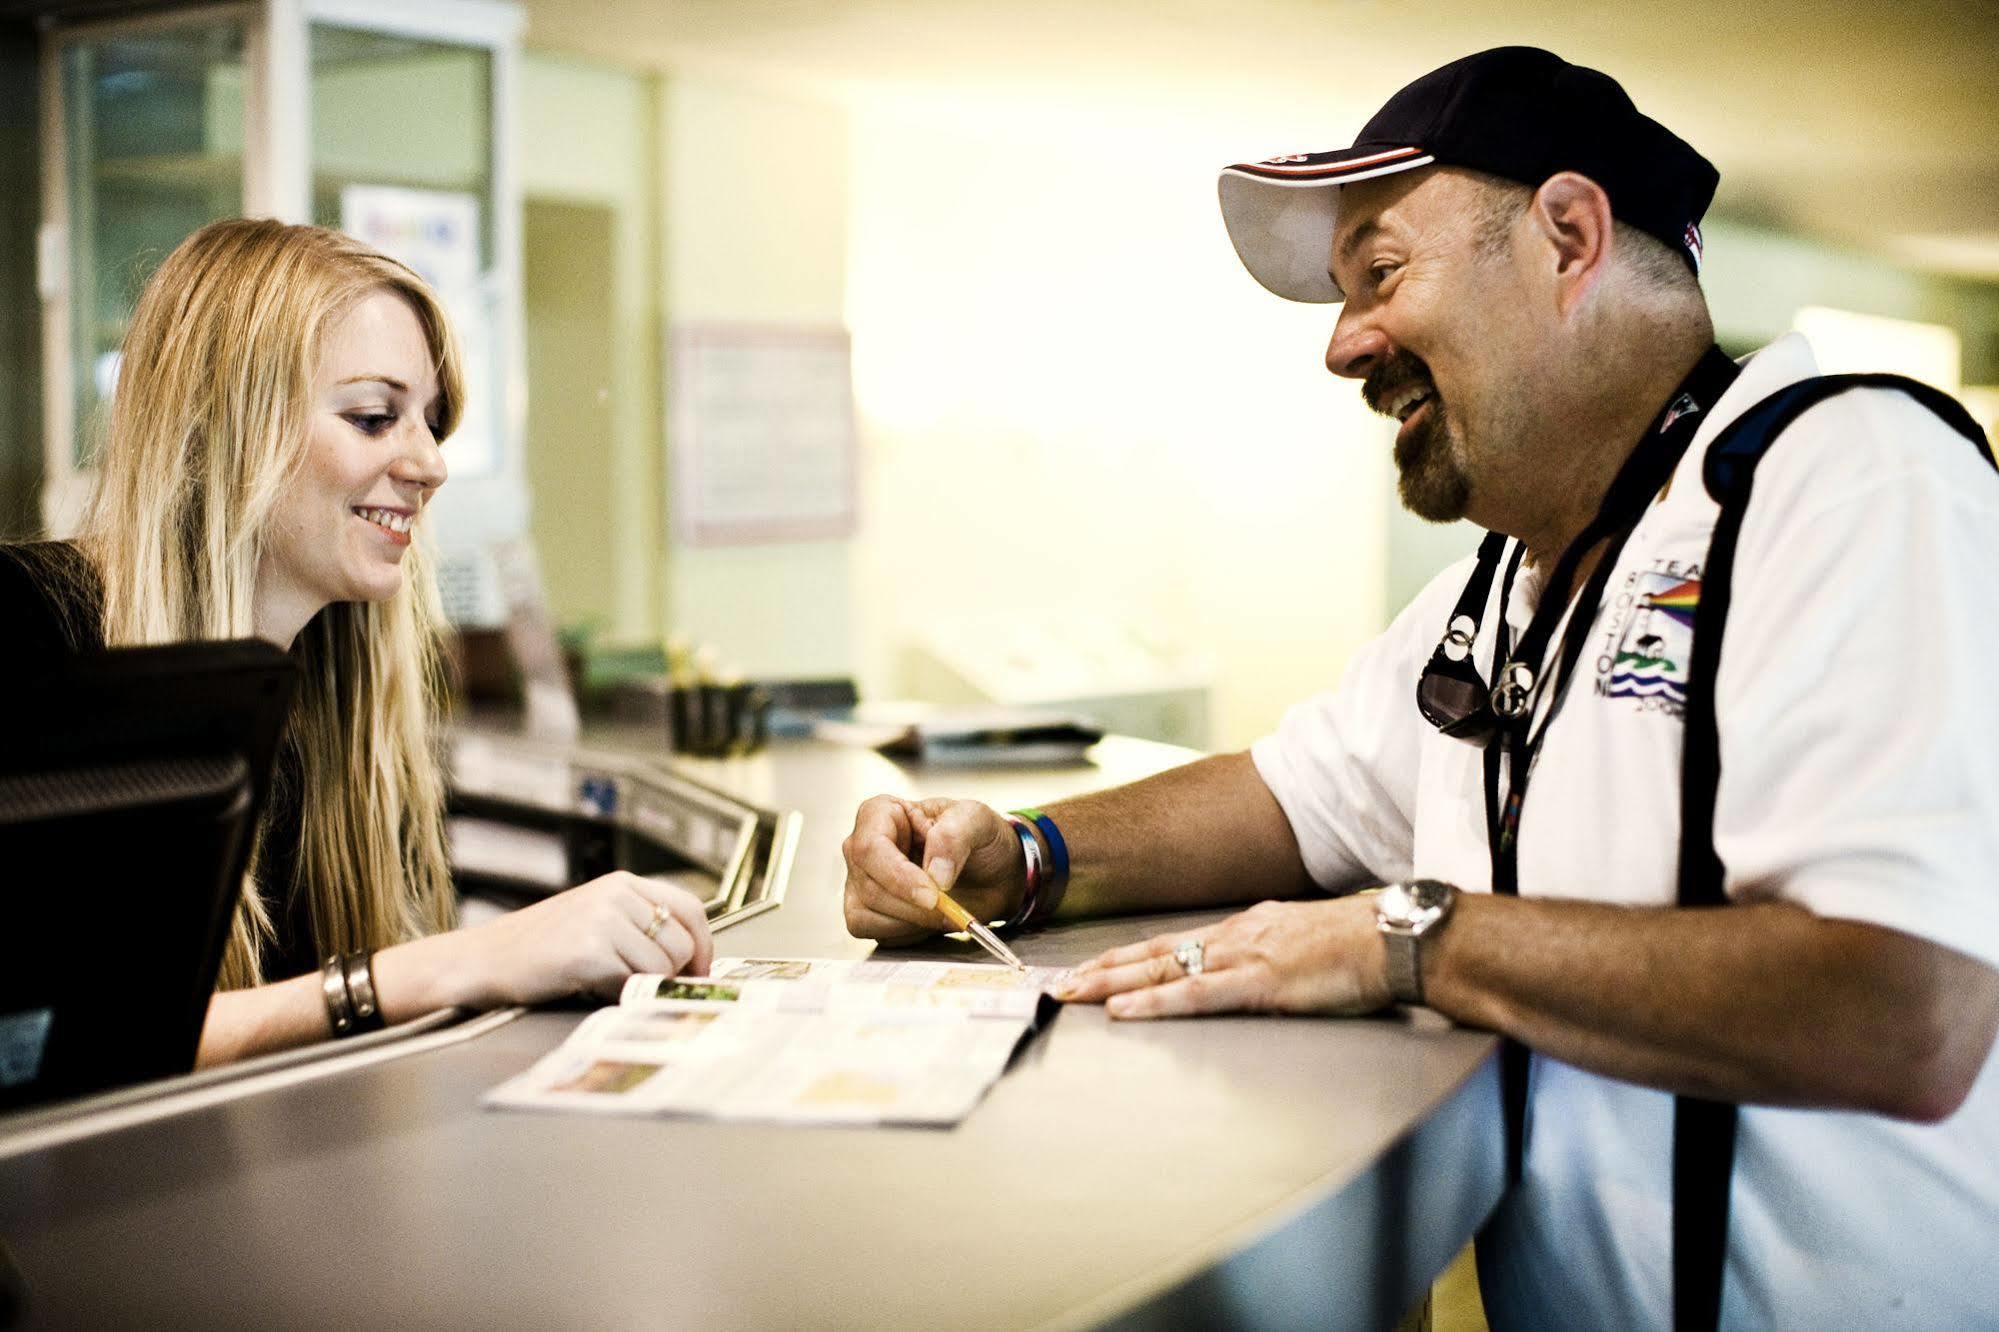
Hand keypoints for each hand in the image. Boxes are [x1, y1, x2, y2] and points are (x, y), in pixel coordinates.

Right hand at [446, 871, 713, 1007]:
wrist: (484, 960)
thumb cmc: (540, 947)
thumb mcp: (596, 918)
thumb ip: (640, 926)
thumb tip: (693, 960)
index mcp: (622, 884)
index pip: (690, 909)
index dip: (704, 946)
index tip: (701, 972)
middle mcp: (616, 895)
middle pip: (681, 944)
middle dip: (669, 974)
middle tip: (642, 985)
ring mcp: (602, 921)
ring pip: (660, 967)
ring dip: (640, 985)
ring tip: (606, 982)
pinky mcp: (588, 952)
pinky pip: (630, 983)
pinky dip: (618, 994)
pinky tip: (591, 987)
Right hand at [842, 795, 1023, 941]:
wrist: (994, 872)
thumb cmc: (979, 838)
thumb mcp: (976, 820)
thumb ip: (954, 836)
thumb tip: (935, 873)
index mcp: (880, 814)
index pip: (870, 848)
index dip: (898, 877)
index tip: (932, 894)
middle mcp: (863, 848)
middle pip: (869, 888)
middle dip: (914, 906)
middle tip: (951, 907)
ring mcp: (862, 883)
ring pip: (867, 916)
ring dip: (913, 922)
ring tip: (945, 910)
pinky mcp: (870, 913)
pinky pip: (879, 936)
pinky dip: (910, 934)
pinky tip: (932, 919)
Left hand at [1054, 897, 1390, 1018]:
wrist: (1393, 939)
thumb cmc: (1357, 947)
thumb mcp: (1298, 944)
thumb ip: (1265, 957)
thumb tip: (1242, 971)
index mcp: (1242, 930)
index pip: (1170, 944)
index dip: (1126, 957)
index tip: (1089, 968)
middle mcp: (1233, 936)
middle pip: (1154, 953)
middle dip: (1102, 969)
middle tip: (1059, 983)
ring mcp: (1244, 958)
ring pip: (1163, 970)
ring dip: (1112, 984)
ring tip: (1072, 994)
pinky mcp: (1260, 984)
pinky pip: (1197, 995)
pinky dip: (1156, 1004)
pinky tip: (1126, 1011)